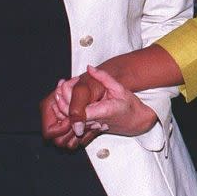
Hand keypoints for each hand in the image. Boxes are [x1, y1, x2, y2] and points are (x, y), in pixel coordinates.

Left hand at [42, 66, 157, 149]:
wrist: (136, 121)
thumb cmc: (130, 106)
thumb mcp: (119, 88)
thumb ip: (103, 77)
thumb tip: (89, 68)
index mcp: (100, 112)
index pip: (75, 109)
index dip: (67, 95)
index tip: (72, 81)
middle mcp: (93, 122)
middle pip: (67, 114)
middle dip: (60, 97)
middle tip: (62, 82)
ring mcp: (90, 127)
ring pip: (68, 119)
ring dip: (60, 103)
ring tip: (61, 87)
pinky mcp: (88, 127)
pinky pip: (72, 120)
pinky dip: (65, 109)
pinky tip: (65, 98)